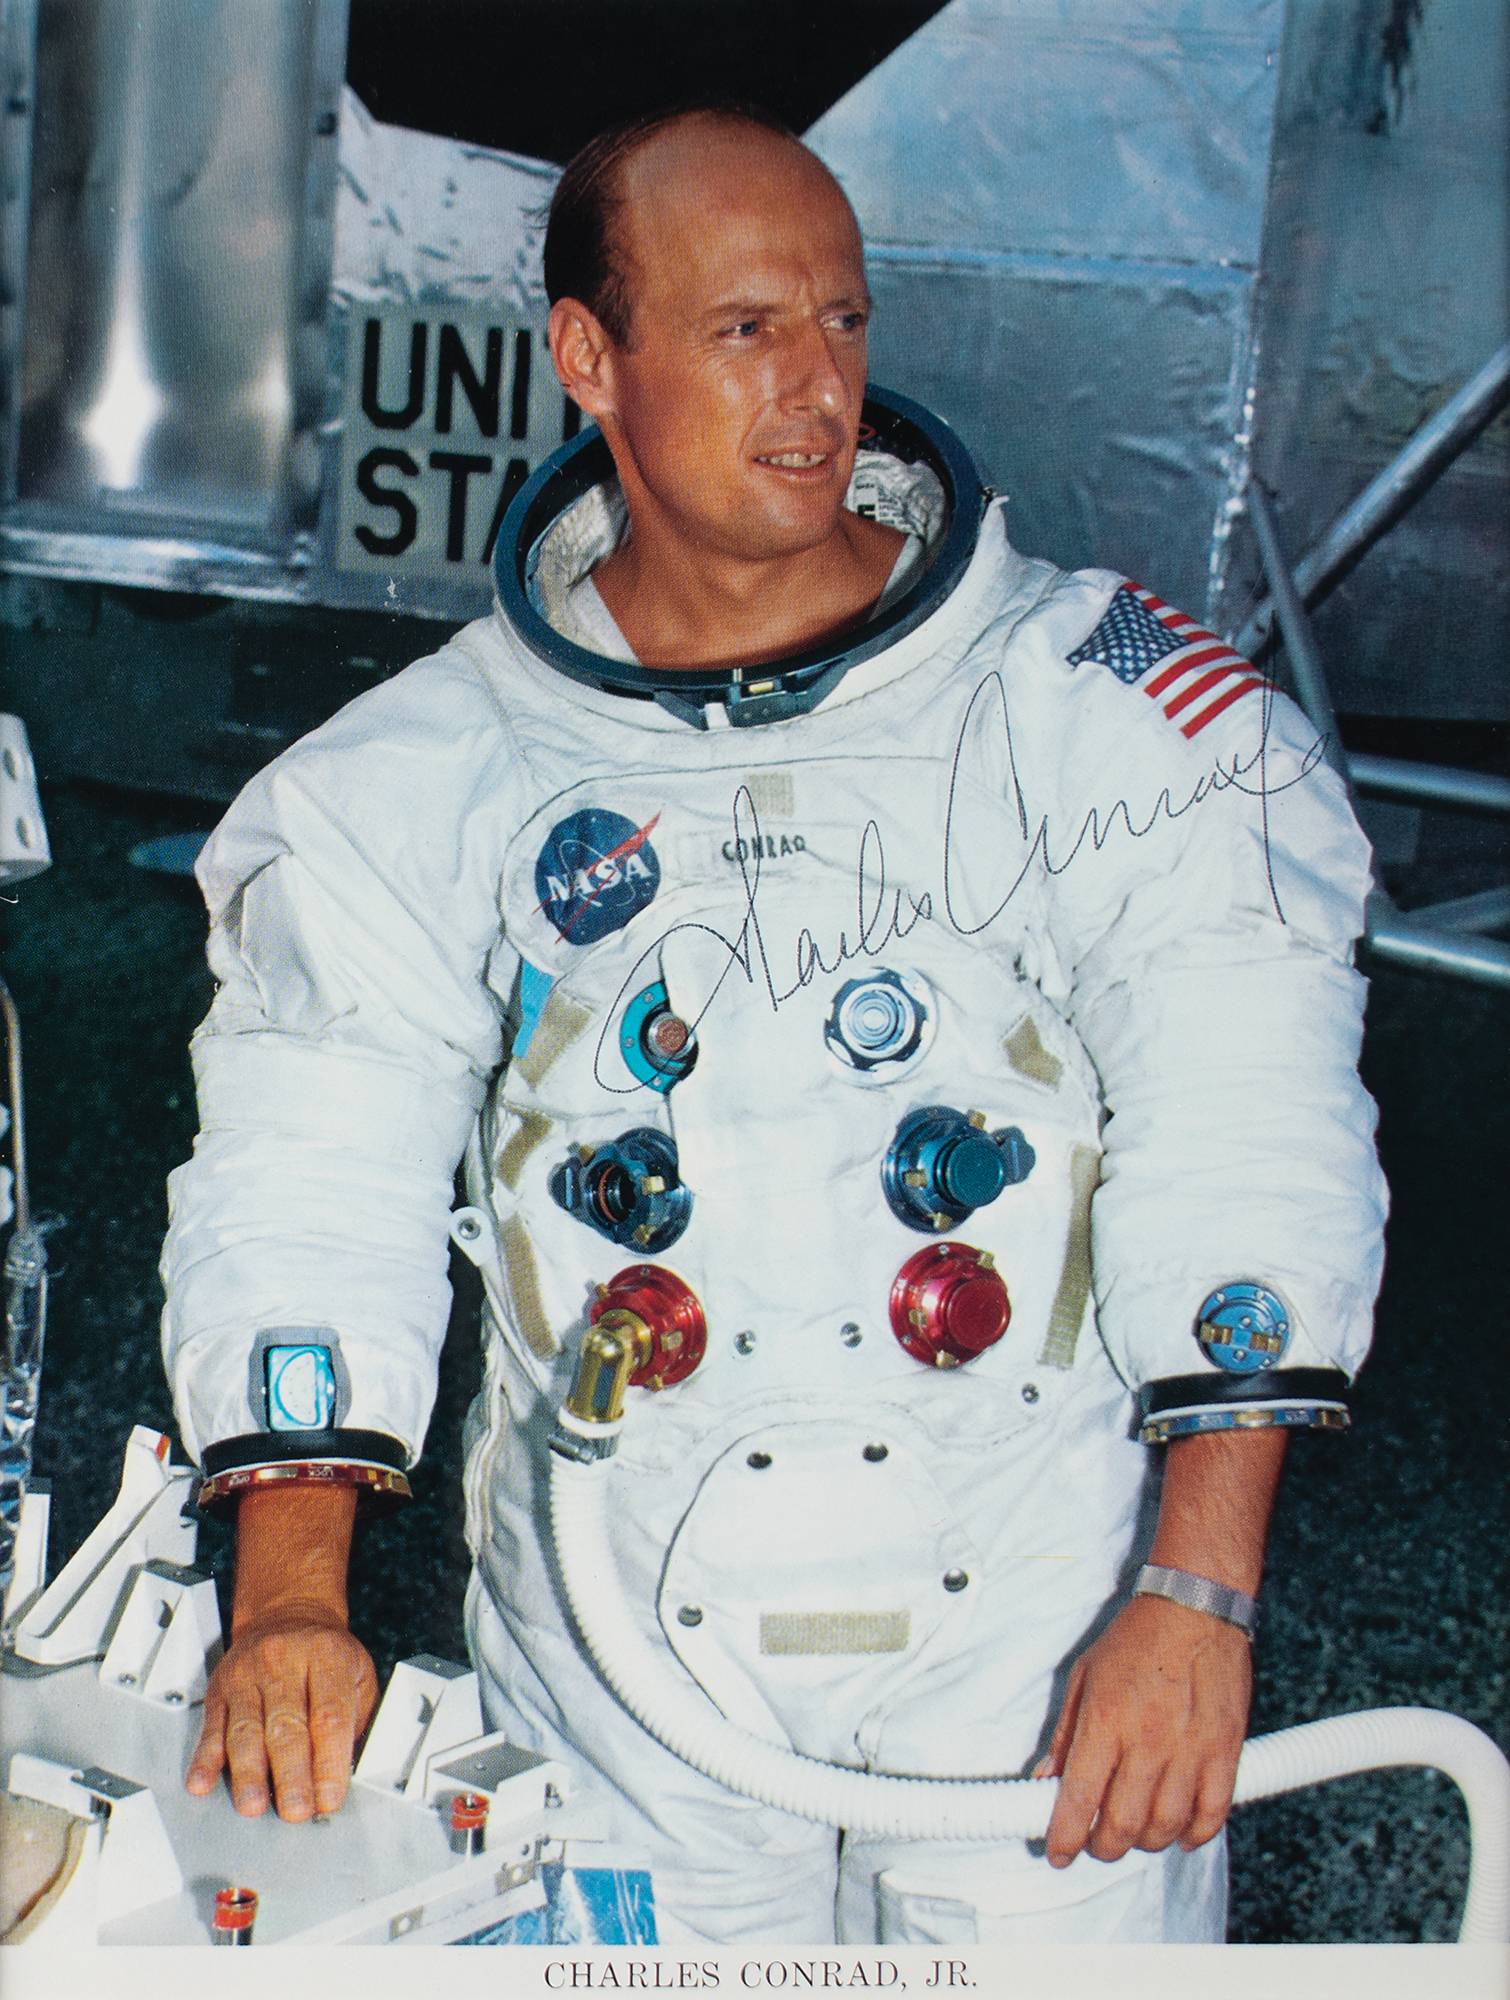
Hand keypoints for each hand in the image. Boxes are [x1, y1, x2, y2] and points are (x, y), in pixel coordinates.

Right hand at [187, 1601, 378, 1820]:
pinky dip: (205, 1758)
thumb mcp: (358, 1674)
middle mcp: (285, 1662)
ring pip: (247, 1729)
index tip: (329, 1798)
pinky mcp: (220, 1687)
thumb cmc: (326, 1656)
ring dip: (249, 1773)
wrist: (287, 1614)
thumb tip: (351, 1774)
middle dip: (291, 1776)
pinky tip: (202, 1782)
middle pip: (287, 1726)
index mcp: (328, 1657)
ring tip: (253, 1805)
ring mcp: (249, 1674)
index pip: (329, 1716)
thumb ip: (357, 1720)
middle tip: (295, 1812)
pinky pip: (211, 1726)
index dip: (329, 1761)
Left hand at [1038, 1593, 1250, 1865]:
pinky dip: (1194, 1836)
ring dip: (1144, 1843)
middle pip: (1121, 1824)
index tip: (1057, 1852)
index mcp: (1106, 1720)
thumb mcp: (1084, 1675)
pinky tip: (1178, 1832)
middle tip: (1095, 1844)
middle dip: (1102, 1847)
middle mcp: (1148, 1741)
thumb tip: (1046, 1778)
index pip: (1078, 1798)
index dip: (1064, 1837)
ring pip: (1165, 1827)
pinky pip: (1211, 1815)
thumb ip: (1065, 1733)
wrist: (1195, 1607)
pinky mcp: (1224, 1752)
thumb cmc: (1138, 1638)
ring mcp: (1190, 1750)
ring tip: (1133, 1833)